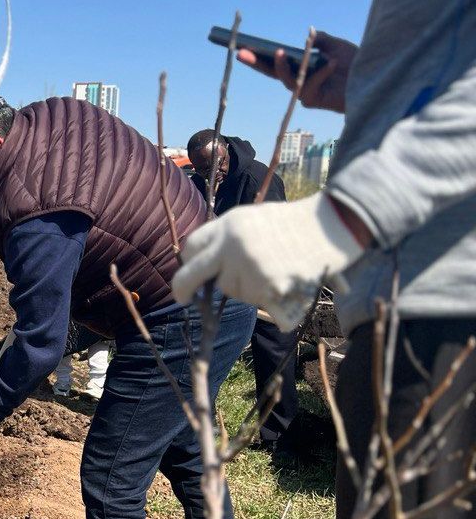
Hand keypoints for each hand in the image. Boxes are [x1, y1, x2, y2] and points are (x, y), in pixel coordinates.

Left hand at [171, 194, 364, 331]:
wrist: (336, 223)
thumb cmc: (297, 222)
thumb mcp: (256, 217)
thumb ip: (230, 238)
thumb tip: (207, 264)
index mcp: (229, 224)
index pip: (193, 246)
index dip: (189, 262)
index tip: (188, 274)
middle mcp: (232, 245)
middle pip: (192, 274)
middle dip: (184, 289)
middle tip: (183, 299)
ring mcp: (248, 266)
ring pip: (230, 290)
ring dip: (244, 288)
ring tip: (273, 271)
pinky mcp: (267, 286)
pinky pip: (253, 300)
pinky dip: (263, 297)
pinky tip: (280, 283)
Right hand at [236, 31, 356, 112]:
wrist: (372, 78)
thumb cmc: (355, 65)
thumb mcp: (336, 46)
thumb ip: (321, 40)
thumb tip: (309, 34)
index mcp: (302, 69)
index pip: (276, 63)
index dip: (261, 57)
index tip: (244, 48)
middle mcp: (300, 82)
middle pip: (273, 73)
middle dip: (256, 63)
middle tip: (241, 54)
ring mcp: (304, 93)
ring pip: (287, 80)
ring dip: (281, 66)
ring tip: (280, 52)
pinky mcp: (313, 100)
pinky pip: (309, 85)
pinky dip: (320, 72)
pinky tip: (331, 63)